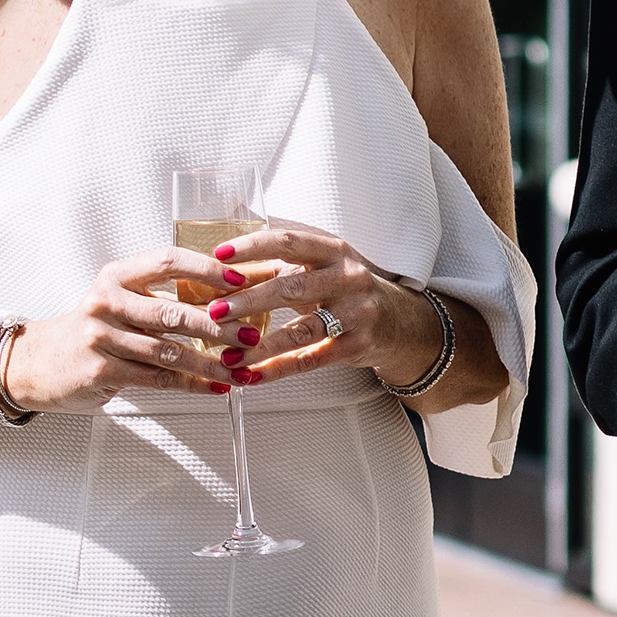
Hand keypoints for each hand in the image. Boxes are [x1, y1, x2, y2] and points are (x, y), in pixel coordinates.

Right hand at [0, 253, 244, 410]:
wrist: (40, 363)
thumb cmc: (93, 330)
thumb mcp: (119, 300)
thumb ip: (159, 296)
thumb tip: (224, 298)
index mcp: (116, 276)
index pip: (167, 262)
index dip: (206, 270)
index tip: (239, 280)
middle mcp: (106, 302)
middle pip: (174, 312)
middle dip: (219, 325)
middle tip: (251, 333)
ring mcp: (102, 337)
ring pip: (170, 351)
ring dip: (212, 362)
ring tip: (241, 367)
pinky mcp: (102, 370)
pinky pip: (158, 378)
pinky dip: (192, 384)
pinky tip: (216, 387)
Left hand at [200, 221, 443, 390]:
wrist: (402, 322)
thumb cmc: (349, 292)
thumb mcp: (320, 271)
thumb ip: (275, 270)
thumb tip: (222, 273)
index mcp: (333, 251)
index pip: (288, 242)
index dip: (253, 247)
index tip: (220, 256)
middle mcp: (347, 277)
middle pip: (291, 286)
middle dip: (249, 300)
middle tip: (214, 311)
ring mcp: (356, 312)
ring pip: (301, 329)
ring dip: (261, 344)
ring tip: (227, 354)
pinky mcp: (357, 345)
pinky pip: (311, 360)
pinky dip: (278, 369)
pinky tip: (251, 375)